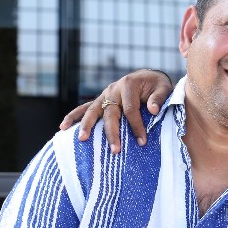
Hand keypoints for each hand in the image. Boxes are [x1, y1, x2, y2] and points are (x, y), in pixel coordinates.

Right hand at [59, 69, 173, 153]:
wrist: (147, 77)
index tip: (142, 141)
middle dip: (112, 132)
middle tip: (115, 150)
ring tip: (82, 139)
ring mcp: (104, 95)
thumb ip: (159, 98)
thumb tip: (153, 110)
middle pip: (110, 113)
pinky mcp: (100, 100)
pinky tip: (63, 127)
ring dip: (86, 125)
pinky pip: (85, 109)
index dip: (136, 126)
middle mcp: (113, 89)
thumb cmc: (157, 85)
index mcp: (128, 85)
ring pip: (92, 111)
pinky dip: (73, 117)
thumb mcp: (164, 88)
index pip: (130, 109)